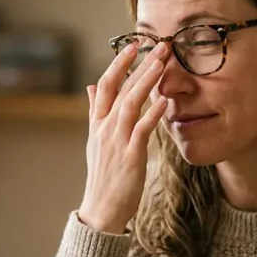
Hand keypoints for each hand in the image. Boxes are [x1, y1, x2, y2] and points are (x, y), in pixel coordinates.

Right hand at [76, 41, 169, 234]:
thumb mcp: (95, 141)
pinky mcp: (130, 157)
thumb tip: (90, 86)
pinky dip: (154, 114)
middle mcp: (104, 129)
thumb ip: (95, 112)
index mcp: (97, 124)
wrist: (101, 210)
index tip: (133, 46)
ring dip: (146, 82)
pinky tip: (166, 101)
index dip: (118, 64)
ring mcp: (116, 142)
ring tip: (162, 63)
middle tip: (158, 46)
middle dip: (139, 66)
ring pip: (130, 104)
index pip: (104, 86)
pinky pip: (142, 130)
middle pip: (120, 90)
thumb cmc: (103, 177)